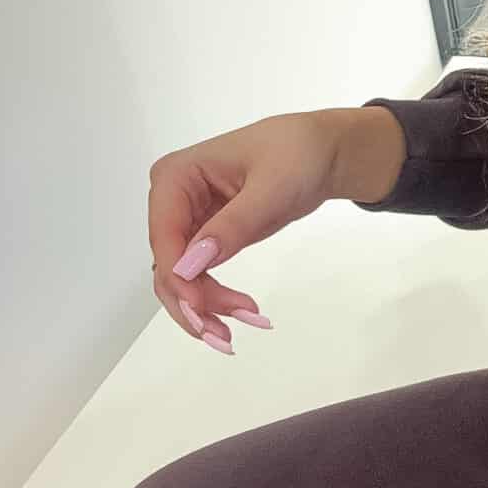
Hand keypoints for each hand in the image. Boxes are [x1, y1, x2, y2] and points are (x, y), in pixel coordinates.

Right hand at [147, 110, 352, 354]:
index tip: (202, 310)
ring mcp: (186, 220)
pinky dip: (216, 299)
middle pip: (167, 265)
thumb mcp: (271, 189)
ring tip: (246, 324)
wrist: (323, 152)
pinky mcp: (205, 237)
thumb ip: (232, 226)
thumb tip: (191, 264)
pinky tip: (244, 314)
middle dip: (194, 303)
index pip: (164, 237)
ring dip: (205, 309)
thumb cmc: (298, 156)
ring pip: (180, 278)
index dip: (179, 279)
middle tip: (228, 334)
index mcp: (175, 176)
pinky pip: (200, 276)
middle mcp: (171, 200)